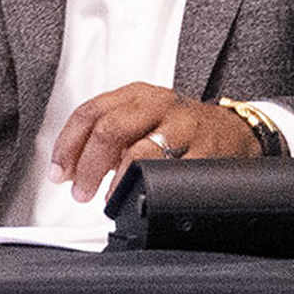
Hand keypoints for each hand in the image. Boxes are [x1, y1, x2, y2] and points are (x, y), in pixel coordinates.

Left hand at [52, 85, 273, 198]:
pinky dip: (152, 189)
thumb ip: (108, 137)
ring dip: (117, 181)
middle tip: (79, 191)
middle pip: (110, 129)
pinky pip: (174, 173)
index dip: (68, 145)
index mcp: (138, 95)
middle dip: (88, 166)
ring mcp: (185, 127)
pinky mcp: (207, 151)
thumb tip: (70, 168)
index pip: (90, 113)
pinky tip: (142, 198)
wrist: (235, 130)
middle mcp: (160, 105)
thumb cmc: (181, 128)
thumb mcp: (143, 119)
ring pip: (141, 151)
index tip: (59, 171)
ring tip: (107, 198)